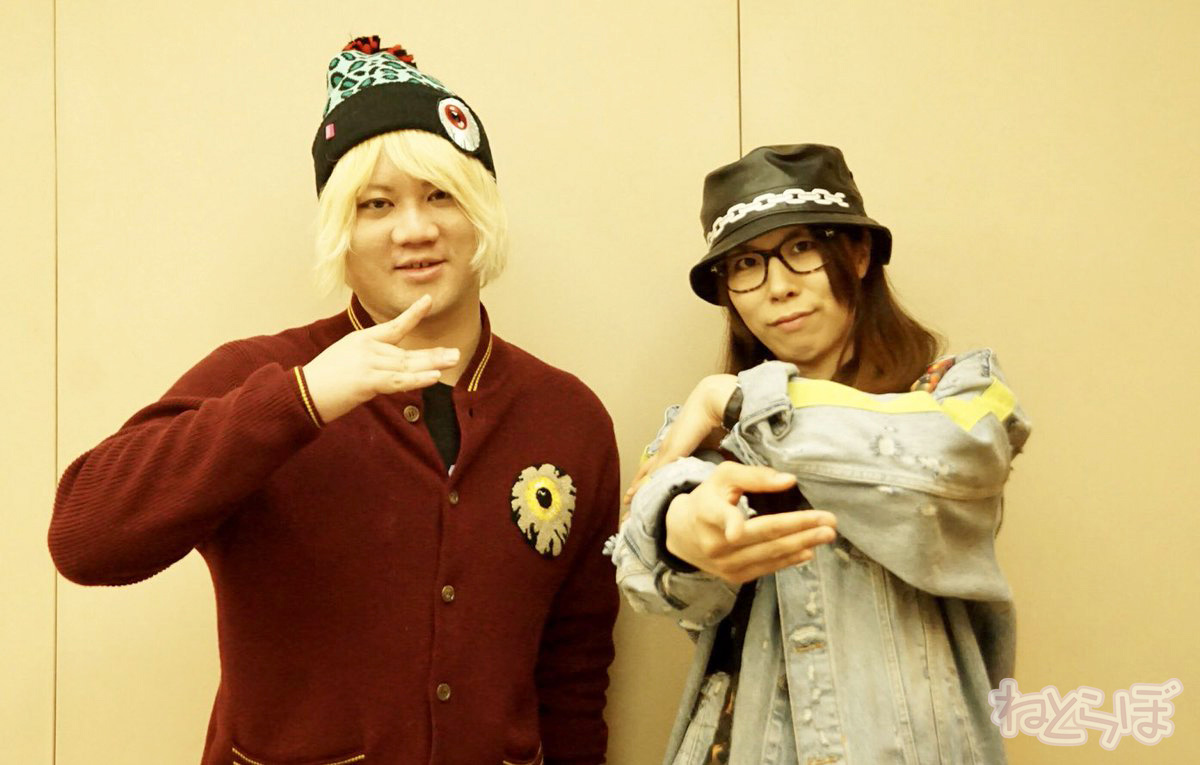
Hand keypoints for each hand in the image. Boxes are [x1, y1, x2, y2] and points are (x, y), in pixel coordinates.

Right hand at [302, 295, 459, 422]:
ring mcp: (368, 362)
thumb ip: (371, 361)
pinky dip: (418, 379)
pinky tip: (434, 377)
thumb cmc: (323, 381)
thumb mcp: (347, 361)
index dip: (413, 314)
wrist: (303, 392)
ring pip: (406, 365)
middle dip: (432, 354)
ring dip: (431, 364)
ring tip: (452, 361)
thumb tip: (394, 370)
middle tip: (455, 353)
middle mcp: (368, 347)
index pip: (394, 326)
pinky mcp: (367, 379)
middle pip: (406, 352)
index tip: (428, 300)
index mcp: (363, 340)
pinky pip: (398, 380)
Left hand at [624, 374, 737, 503]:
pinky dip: (644, 486)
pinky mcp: (671, 452)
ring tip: (626, 502)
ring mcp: (667, 449)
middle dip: (637, 487)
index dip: (648, 479)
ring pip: (646, 474)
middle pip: (645, 471)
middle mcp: (667, 447)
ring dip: (636, 490)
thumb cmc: (718, 418)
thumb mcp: (715, 445)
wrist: (713, 402)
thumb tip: (726, 473)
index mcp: (676, 445)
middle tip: (626, 502)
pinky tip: (634, 496)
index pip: (657, 465)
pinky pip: (654, 473)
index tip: (640, 492)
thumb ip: (716, 459)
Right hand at [664, 462, 836, 584]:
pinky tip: (807, 551)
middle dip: (799, 529)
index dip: (731, 524)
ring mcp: (724, 564)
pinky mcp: (733, 577)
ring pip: (769, 554)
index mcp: (707, 513)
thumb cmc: (708, 499)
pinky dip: (788, 560)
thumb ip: (755, 476)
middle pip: (762, 536)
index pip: (722, 518)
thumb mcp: (724, 478)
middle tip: (829, 522)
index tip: (736, 531)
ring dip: (802, 544)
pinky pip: (766, 569)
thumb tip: (789, 480)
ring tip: (827, 535)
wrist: (682, 533)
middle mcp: (714, 543)